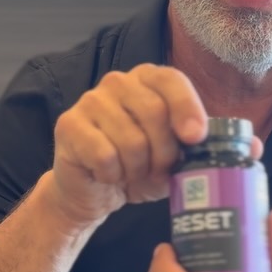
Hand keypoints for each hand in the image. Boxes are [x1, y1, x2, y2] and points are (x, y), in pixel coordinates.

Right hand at [44, 63, 210, 229]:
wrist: (94, 191)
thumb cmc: (137, 167)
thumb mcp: (173, 156)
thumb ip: (189, 144)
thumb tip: (202, 139)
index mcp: (147, 80)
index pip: (171, 80)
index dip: (187, 107)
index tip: (195, 137)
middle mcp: (118, 82)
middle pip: (154, 112)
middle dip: (164, 152)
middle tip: (158, 171)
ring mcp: (91, 100)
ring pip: (131, 140)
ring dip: (137, 169)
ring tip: (131, 174)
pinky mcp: (69, 125)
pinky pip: (105, 156)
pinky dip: (113, 175)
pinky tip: (107, 175)